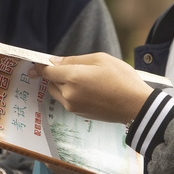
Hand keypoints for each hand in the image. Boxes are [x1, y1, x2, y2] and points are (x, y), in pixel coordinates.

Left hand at [37, 52, 153, 123]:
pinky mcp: (79, 114)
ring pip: (58, 92)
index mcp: (73, 77)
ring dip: (62, 84)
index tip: (37, 61)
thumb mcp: (100, 59)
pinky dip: (70, 93)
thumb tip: (55, 61)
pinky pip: (67, 100)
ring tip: (81, 77)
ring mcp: (74, 106)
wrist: (136, 106)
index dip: (42, 64)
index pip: (48, 70)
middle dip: (55, 73)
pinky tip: (87, 88)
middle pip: (51, 82)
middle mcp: (69, 94)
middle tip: (68, 66)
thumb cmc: (122, 79)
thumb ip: (75, 59)